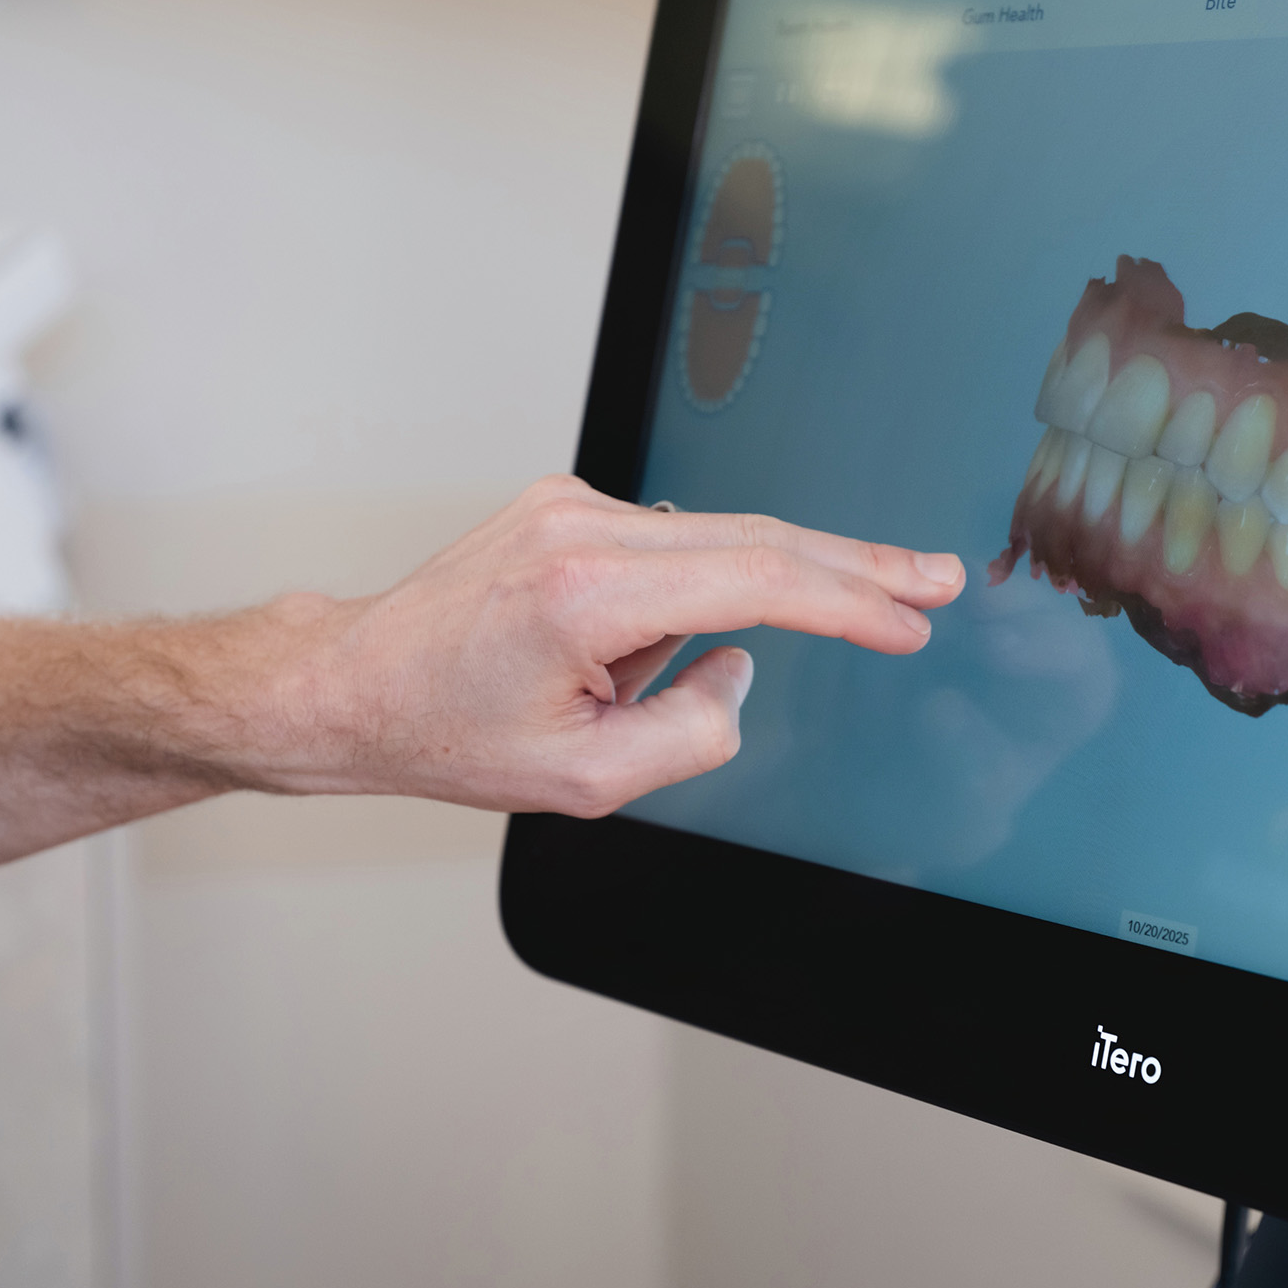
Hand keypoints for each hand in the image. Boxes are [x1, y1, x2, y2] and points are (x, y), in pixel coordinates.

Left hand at [263, 476, 966, 816]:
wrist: (350, 685)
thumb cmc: (446, 733)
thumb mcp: (586, 781)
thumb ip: (695, 731)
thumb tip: (736, 668)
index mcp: (587, 592)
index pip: (758, 580)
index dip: (850, 599)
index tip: (912, 616)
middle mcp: (582, 526)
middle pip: (758, 536)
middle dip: (855, 565)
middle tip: (936, 579)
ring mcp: (570, 505)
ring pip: (712, 544)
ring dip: (729, 610)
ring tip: (614, 696)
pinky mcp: (563, 506)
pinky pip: (666, 548)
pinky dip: (680, 599)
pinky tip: (610, 664)